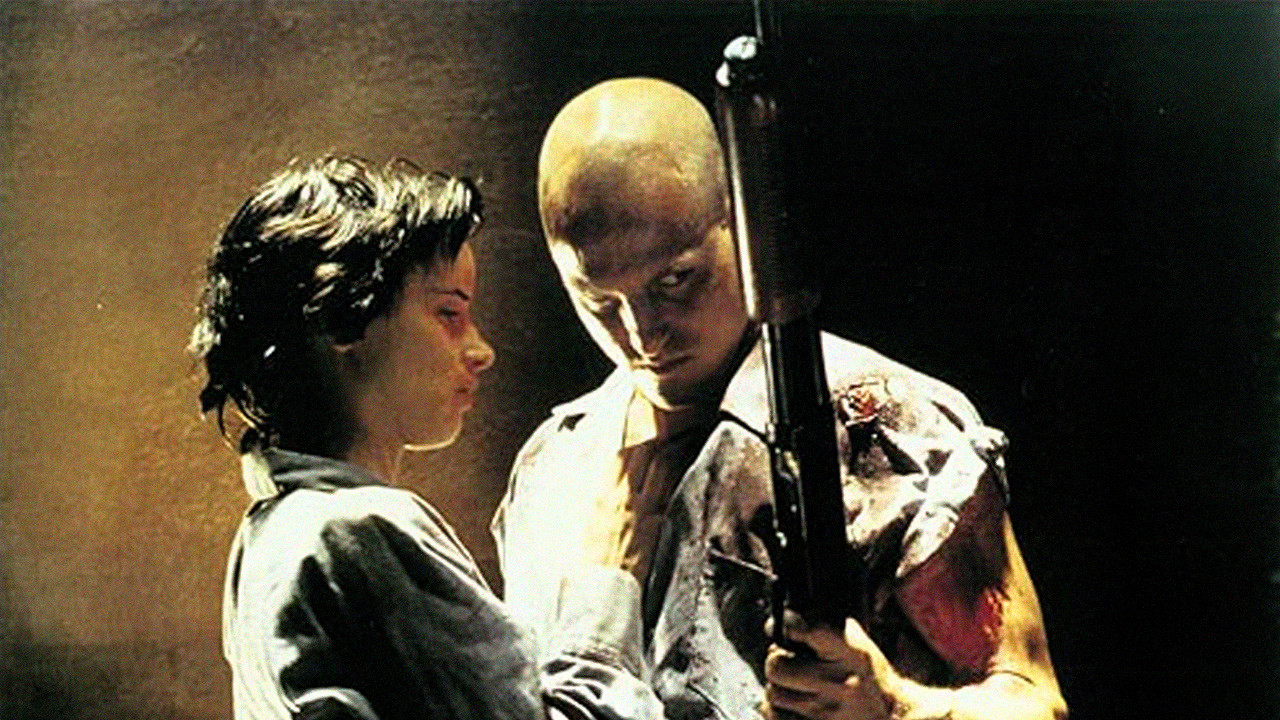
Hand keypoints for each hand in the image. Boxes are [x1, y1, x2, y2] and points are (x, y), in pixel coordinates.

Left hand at [762, 612, 900, 719]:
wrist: (893, 717)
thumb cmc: (871, 679)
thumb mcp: (861, 647)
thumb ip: (831, 628)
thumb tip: (790, 615)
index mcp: (850, 655)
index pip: (808, 630)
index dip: (789, 626)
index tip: (783, 628)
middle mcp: (838, 683)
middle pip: (777, 665)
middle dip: (778, 661)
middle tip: (787, 661)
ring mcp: (825, 712)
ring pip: (773, 693)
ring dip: (778, 688)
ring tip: (793, 687)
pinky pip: (774, 716)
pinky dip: (777, 710)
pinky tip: (793, 706)